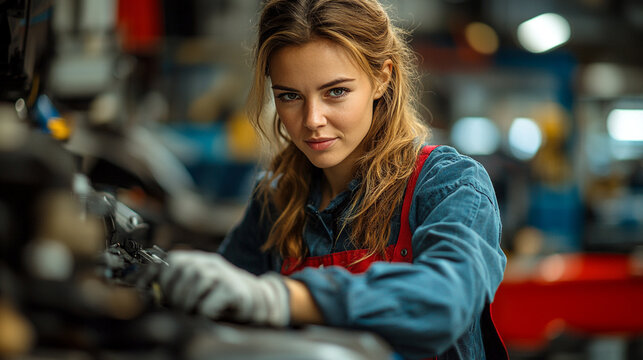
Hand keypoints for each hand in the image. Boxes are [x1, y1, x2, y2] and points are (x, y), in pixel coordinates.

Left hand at [144, 250, 289, 326]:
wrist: (259, 301)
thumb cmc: (224, 298)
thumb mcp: (200, 286)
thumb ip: (179, 285)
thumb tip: (148, 294)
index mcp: (198, 260)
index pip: (167, 260)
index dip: (149, 274)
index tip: (140, 290)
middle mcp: (209, 262)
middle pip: (178, 270)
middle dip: (171, 292)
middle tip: (178, 306)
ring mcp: (222, 273)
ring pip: (193, 283)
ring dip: (187, 304)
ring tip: (193, 312)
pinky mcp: (233, 289)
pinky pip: (208, 302)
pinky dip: (205, 312)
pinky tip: (210, 313)